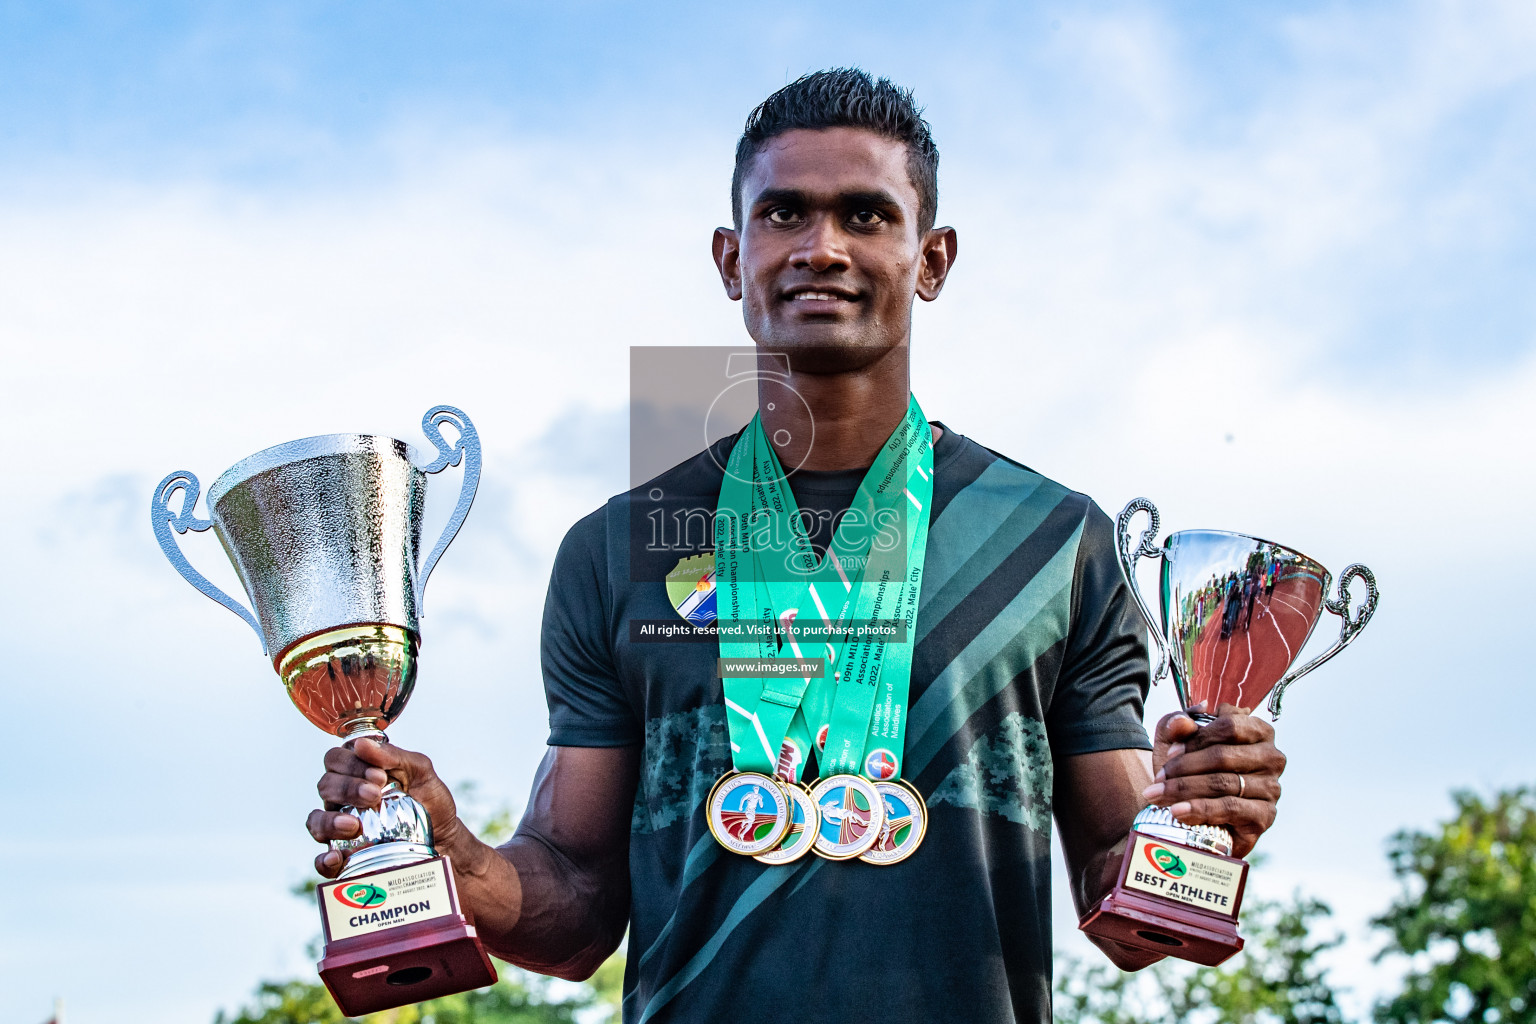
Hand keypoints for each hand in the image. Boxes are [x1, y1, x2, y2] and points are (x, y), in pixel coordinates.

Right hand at [306, 738, 471, 878]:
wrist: (446, 837)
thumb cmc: (430, 799)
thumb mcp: (421, 772)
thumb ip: (395, 756)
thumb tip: (362, 745)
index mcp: (356, 773)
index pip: (335, 760)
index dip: (350, 764)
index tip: (379, 776)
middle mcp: (342, 799)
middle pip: (325, 786)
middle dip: (347, 789)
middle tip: (374, 796)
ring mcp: (340, 828)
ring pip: (316, 821)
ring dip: (330, 821)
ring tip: (354, 825)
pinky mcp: (345, 857)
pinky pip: (321, 861)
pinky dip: (323, 860)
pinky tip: (336, 858)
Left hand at [1141, 702, 1284, 857]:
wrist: (1195, 812)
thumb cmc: (1189, 769)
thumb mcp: (1176, 741)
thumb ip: (1176, 725)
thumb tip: (1181, 721)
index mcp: (1257, 730)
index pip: (1228, 727)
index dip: (1195, 738)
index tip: (1169, 752)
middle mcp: (1271, 756)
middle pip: (1223, 756)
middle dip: (1184, 767)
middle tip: (1158, 777)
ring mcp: (1271, 787)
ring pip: (1223, 783)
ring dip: (1184, 789)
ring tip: (1157, 796)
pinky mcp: (1266, 815)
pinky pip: (1230, 809)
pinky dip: (1200, 809)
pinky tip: (1178, 811)